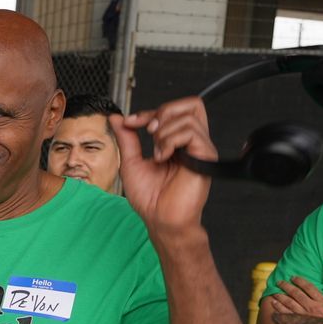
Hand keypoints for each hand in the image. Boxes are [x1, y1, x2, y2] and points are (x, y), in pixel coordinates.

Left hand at [111, 97, 218, 234]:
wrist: (160, 219)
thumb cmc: (150, 198)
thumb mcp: (131, 161)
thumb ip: (127, 138)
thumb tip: (117, 118)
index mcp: (178, 142)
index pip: (173, 110)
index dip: (149, 112)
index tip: (131, 123)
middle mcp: (192, 143)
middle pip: (190, 104)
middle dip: (163, 112)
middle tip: (150, 132)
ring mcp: (200, 148)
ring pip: (188, 116)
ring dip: (164, 133)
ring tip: (158, 154)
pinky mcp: (205, 156)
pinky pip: (190, 132)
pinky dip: (170, 141)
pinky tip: (163, 157)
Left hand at [264, 276, 322, 319]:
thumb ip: (322, 300)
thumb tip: (311, 293)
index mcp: (322, 302)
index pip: (309, 287)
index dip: (300, 281)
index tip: (293, 277)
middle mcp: (312, 307)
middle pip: (296, 293)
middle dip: (286, 286)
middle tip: (279, 282)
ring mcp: (304, 315)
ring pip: (289, 302)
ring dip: (280, 296)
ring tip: (275, 292)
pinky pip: (287, 314)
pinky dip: (279, 307)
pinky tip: (274, 303)